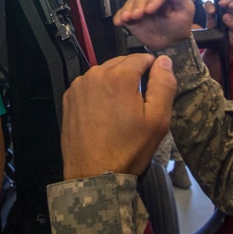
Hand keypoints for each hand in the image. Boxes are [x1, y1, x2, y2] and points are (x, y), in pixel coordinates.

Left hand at [61, 54, 176, 179]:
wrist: (94, 176)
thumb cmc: (129, 148)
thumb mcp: (158, 119)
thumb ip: (163, 84)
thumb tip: (163, 60)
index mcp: (119, 76)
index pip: (141, 57)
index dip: (152, 69)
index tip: (154, 88)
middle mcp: (95, 74)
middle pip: (121, 63)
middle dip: (132, 76)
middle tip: (139, 103)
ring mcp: (79, 86)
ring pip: (104, 73)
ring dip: (115, 83)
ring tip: (121, 110)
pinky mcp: (69, 98)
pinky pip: (89, 86)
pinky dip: (98, 92)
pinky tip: (104, 113)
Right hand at [113, 0, 193, 49]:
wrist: (170, 42)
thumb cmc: (179, 24)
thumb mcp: (185, 10)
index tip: (150, 9)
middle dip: (139, 5)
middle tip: (137, 15)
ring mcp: (139, 5)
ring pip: (131, 3)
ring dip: (128, 10)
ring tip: (127, 18)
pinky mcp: (131, 15)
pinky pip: (123, 13)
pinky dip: (119, 16)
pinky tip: (119, 21)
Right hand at [204, 0, 232, 50]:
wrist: (224, 48)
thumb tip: (226, 16)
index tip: (232, 6)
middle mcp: (231, 9)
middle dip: (226, 0)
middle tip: (222, 4)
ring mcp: (221, 10)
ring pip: (218, 0)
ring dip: (215, 2)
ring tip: (213, 10)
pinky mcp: (211, 14)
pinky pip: (209, 6)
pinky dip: (208, 6)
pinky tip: (209, 11)